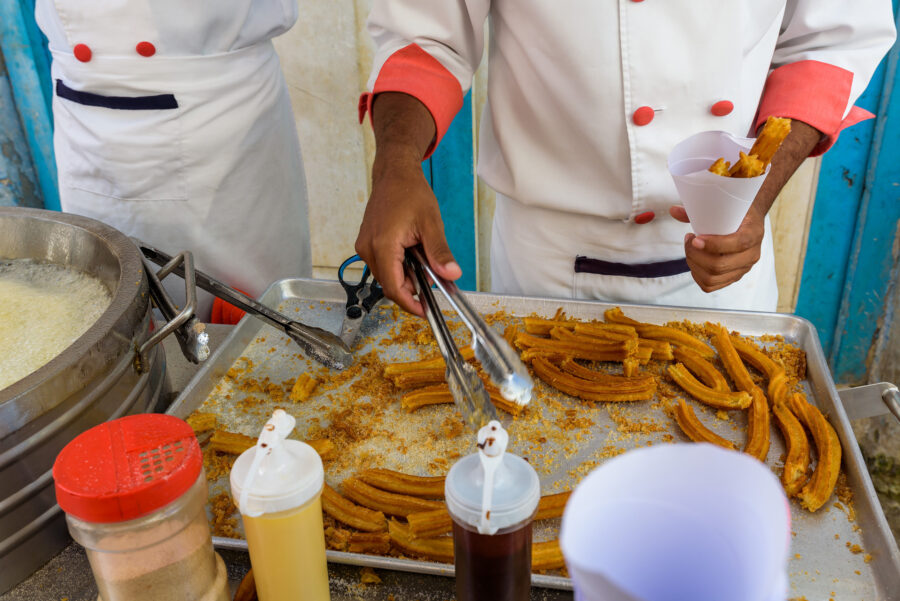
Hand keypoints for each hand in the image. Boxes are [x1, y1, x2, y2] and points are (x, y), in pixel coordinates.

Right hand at [355, 160, 460, 315]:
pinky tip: (411, 254)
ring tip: (423, 259)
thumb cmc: (410, 193)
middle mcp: (368, 249)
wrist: (394, 174)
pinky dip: (398, 266)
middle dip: (411, 288)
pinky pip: (382, 265)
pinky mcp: (366, 244)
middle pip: (389, 284)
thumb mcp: (431, 223)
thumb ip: (439, 252)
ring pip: (386, 275)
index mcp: (382, 245)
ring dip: (405, 276)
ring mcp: (364, 247)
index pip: (393, 287)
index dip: (410, 303)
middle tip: (433, 278)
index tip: (425, 310)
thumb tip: (451, 275)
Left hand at [669, 205, 765, 292]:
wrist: (749, 222)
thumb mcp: (724, 205)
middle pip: (719, 265)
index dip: (714, 244)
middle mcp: (752, 254)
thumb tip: (673, 210)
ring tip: (690, 249)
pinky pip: (711, 286)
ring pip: (712, 278)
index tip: (695, 238)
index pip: (738, 244)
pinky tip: (694, 261)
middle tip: (689, 241)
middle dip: (696, 255)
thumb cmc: (735, 212)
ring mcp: (743, 268)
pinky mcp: (733, 277)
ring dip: (694, 265)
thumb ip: (699, 210)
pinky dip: (697, 275)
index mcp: (753, 233)